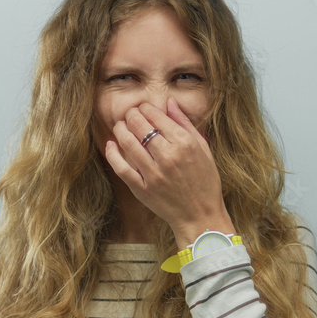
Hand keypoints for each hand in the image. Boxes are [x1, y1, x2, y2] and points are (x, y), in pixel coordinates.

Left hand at [104, 97, 234, 247]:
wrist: (201, 215)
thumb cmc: (205, 181)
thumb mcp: (203, 148)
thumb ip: (185, 124)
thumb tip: (170, 102)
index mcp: (184, 143)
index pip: (156, 116)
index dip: (146, 108)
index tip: (143, 108)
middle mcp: (168, 156)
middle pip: (139, 126)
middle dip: (131, 115)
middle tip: (130, 114)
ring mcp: (153, 174)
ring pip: (128, 142)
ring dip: (120, 129)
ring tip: (120, 125)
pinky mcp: (142, 189)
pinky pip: (121, 167)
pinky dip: (112, 153)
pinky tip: (111, 144)